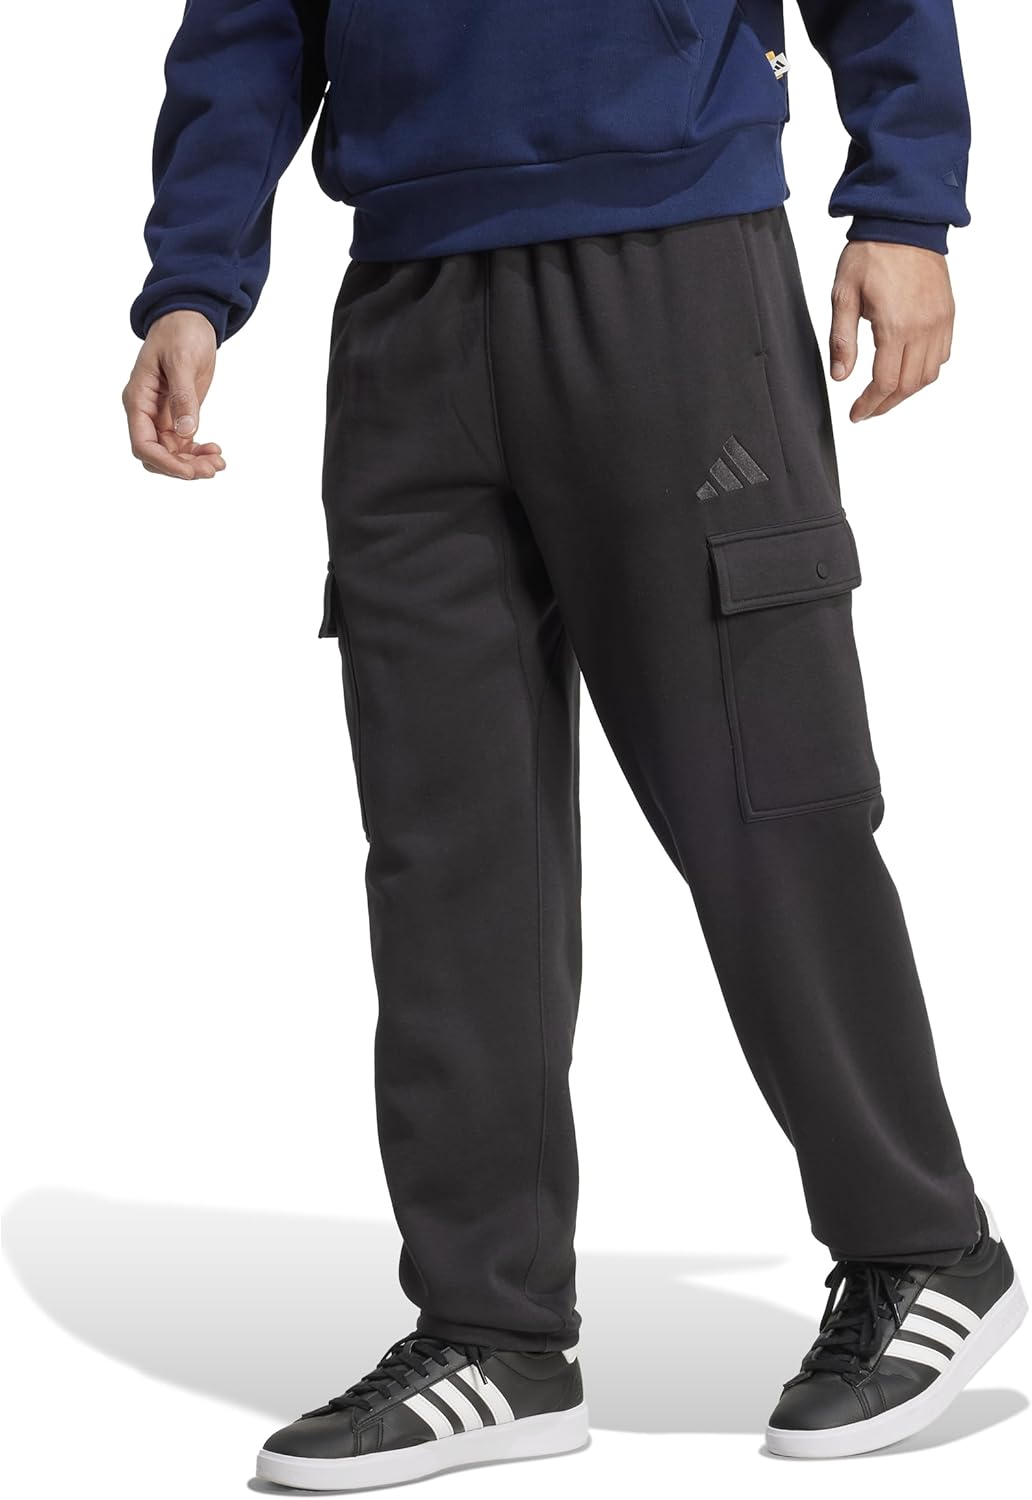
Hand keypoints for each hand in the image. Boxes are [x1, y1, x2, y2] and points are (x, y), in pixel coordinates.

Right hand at [122, 310, 225, 478]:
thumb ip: (183, 396)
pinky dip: (197, 453)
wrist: (189, 317)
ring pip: (171, 454)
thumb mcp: (182, 360)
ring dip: (193, 464)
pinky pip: (183, 445)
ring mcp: (160, 415)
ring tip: (219, 461)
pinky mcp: (177, 415)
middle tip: (213, 468)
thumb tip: (187, 431)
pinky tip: (216, 450)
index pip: (142, 443)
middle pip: (156, 455)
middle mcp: (145, 411)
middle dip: (182, 467)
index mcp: (138, 398)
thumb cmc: (180, 332)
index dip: (165, 462)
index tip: (190, 472)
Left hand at [829, 241, 954, 421]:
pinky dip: (925, 371)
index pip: (884, 383)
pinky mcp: (947, 313)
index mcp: (895, 326)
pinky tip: (907, 371)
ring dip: (906, 392)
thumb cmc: (871, 254)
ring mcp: (939, 321)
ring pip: (928, 375)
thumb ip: (842, 340)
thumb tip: (840, 376)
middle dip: (886, 405)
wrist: (903, 222)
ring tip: (885, 396)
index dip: (869, 405)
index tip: (856, 414)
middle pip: (908, 386)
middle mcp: (923, 327)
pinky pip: (942, 355)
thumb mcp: (843, 296)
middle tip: (867, 411)